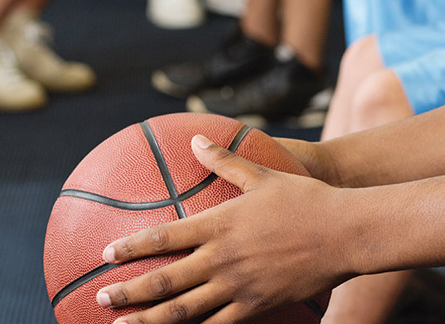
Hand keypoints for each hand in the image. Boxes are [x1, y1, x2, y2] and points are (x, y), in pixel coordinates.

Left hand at [97, 135, 348, 323]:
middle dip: (128, 291)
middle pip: (165, 280)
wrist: (344, 233)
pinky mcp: (256, 306)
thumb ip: (225, 161)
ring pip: (184, 311)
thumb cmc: (305, 199)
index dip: (132, 246)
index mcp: (220, 224)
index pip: (164, 236)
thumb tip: (195, 139)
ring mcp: (238, 287)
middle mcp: (223, 259)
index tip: (106, 253)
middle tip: (100, 297)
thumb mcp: (262, 175)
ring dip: (149, 321)